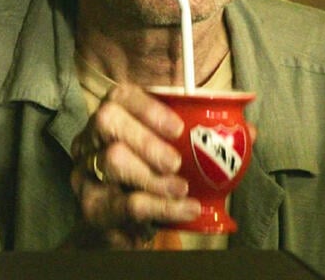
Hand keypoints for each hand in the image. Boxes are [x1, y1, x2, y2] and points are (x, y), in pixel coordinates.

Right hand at [67, 83, 200, 248]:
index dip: (148, 107)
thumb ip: (188, 141)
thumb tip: (238, 134)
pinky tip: (184, 209)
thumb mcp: (163, 155)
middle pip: (107, 123)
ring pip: (112, 162)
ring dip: (153, 178)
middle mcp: (92, 138)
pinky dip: (160, 207)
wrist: (115, 228)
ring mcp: (85, 171)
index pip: (120, 96)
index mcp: (112, 118)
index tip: (177, 128)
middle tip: (175, 163)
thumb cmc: (148, 180)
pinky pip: (125, 203)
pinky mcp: (91, 206)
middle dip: (146, 141)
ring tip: (181, 190)